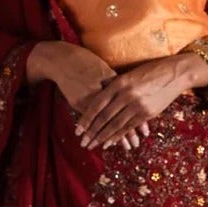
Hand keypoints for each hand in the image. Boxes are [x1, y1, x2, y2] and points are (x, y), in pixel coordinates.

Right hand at [26, 39, 146, 150]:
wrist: (63, 58)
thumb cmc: (86, 62)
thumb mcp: (105, 70)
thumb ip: (117, 85)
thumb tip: (130, 100)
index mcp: (115, 83)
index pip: (129, 106)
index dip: (136, 120)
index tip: (144, 133)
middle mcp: (104, 92)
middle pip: (118, 116)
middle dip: (125, 132)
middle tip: (133, 146)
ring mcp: (91, 98)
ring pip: (105, 121)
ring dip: (110, 135)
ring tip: (118, 147)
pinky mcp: (79, 102)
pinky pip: (92, 121)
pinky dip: (99, 131)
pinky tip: (101, 139)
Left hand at [75, 52, 207, 149]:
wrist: (175, 74)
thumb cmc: (150, 71)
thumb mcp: (129, 74)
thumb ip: (114, 83)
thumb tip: (99, 89)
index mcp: (119, 83)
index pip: (97, 104)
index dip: (86, 118)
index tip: (77, 129)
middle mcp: (126, 95)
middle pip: (104, 117)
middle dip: (92, 131)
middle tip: (83, 142)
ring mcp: (137, 105)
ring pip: (116, 124)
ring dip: (103, 137)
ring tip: (94, 145)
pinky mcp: (148, 113)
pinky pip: (129, 127)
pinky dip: (119, 136)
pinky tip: (110, 142)